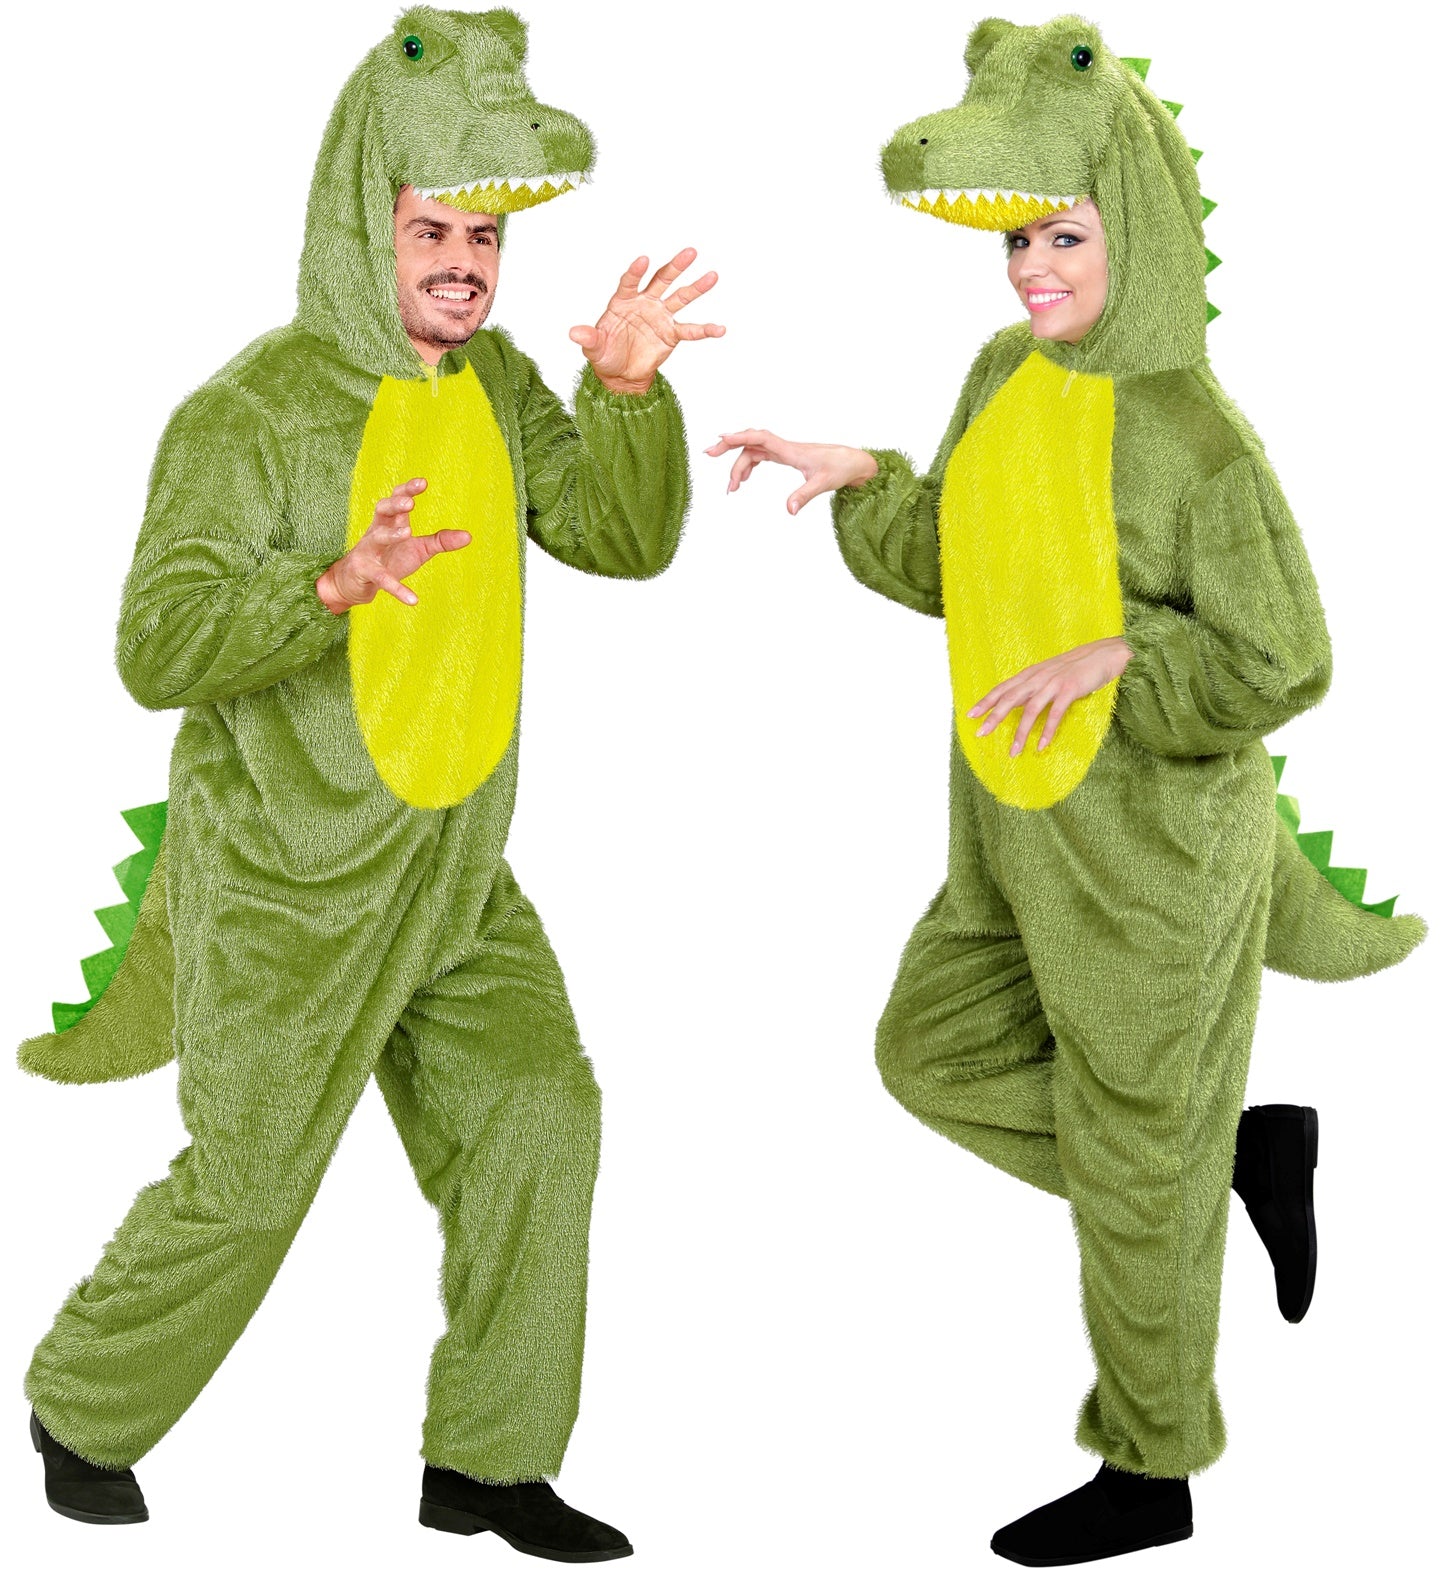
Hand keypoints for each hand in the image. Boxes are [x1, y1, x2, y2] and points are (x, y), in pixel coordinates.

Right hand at [315, 478, 469, 612]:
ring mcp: (368, 552)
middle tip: (410, 503)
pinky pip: (382, 579)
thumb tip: (469, 536)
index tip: (423, 482)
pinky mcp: (366, 573)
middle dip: (394, 504)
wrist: (356, 583)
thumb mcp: (418, 549)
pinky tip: (413, 600)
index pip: (397, 500)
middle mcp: (377, 532)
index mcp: (391, 523)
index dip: (408, 490)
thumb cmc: (390, 559)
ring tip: (407, 533)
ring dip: (390, 535)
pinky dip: (398, 589)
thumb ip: (441, 541)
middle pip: (382, 511)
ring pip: (376, 538)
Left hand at [569, 249, 723, 394]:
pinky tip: (720, 329)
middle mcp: (644, 303)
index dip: (636, 271)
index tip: (643, 260)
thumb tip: (574, 332)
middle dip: (675, 266)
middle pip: (662, 280)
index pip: (630, 281)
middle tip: (691, 251)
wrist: (620, 374)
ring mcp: (660, 316)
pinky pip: (690, 330)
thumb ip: (588, 338)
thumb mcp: (593, 348)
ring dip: (696, 287)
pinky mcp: (671, 334)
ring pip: (680, 297)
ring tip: (713, 276)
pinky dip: (705, 330)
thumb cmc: (605, 355)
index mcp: (623, 301)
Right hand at [704, 430, 878, 513]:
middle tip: (708, 455)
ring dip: (739, 465)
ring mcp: (785, 452)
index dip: (739, 437)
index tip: (720, 439)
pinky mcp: (788, 457)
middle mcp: (784, 448)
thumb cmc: (840, 468)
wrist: (854, 462)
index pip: (759, 438)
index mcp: (790, 451)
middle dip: (729, 447)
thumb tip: (788, 511)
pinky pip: (762, 456)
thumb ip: (803, 496)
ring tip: (731, 488)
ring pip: (754, 451)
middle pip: (750, 442)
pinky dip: (749, 465)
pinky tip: (745, 480)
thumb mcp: (822, 484)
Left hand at [969, 636, 1132, 755]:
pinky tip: (1041, 746)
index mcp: (1031, 674)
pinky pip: (1055, 714)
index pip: (1003, 688)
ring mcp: (1053, 683)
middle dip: (994, 717)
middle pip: (1010, 698)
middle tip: (980, 733)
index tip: (970, 715)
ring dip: (1021, 733)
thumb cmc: (1076, 666)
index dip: (986, 701)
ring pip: (1031, 710)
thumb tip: (1014, 704)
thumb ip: (1031, 687)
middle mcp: (1038, 677)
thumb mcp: (1048, 674)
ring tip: (1013, 752)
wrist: (1104, 654)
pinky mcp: (1070, 690)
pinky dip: (1047, 731)